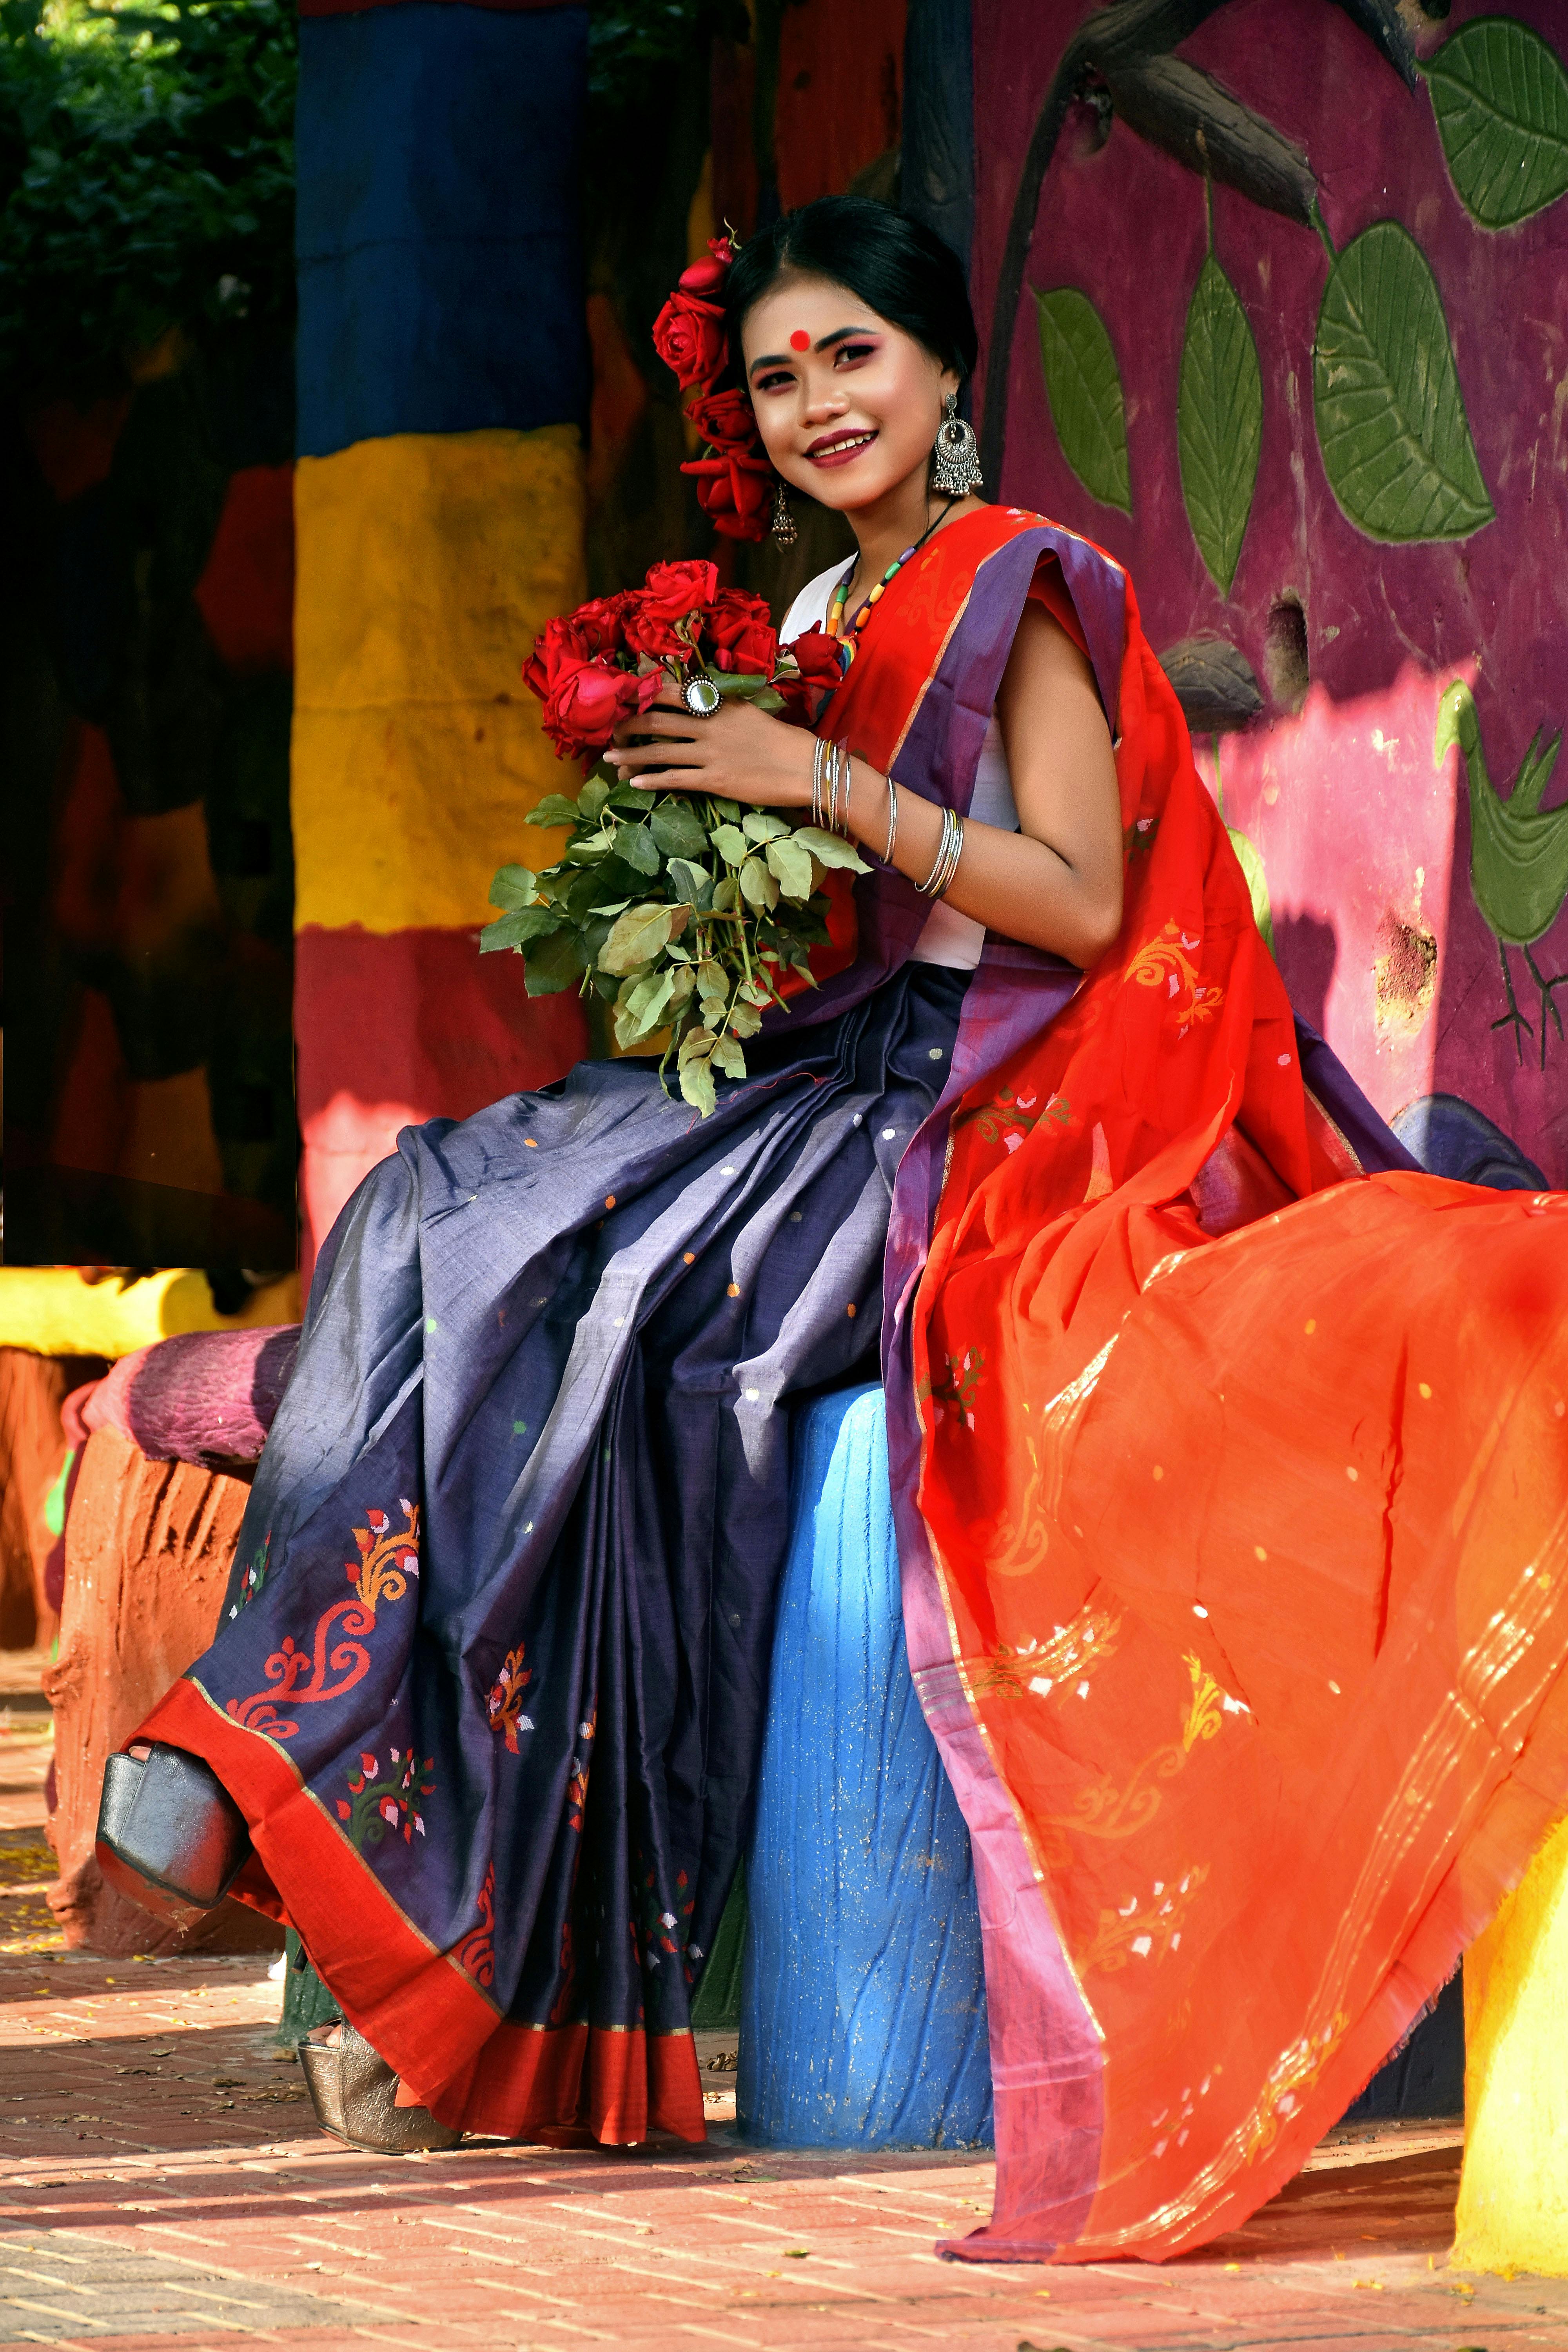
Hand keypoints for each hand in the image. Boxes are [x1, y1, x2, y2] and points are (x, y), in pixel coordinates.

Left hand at [605, 696, 814, 809]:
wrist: (804, 767)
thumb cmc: (783, 740)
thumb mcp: (750, 712)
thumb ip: (722, 707)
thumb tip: (698, 704)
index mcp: (720, 703)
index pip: (673, 693)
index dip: (645, 696)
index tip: (628, 700)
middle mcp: (711, 724)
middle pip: (657, 721)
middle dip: (629, 726)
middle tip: (613, 732)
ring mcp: (711, 753)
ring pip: (660, 751)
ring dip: (630, 755)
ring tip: (610, 759)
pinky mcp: (715, 780)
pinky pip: (675, 779)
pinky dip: (651, 780)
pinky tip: (634, 783)